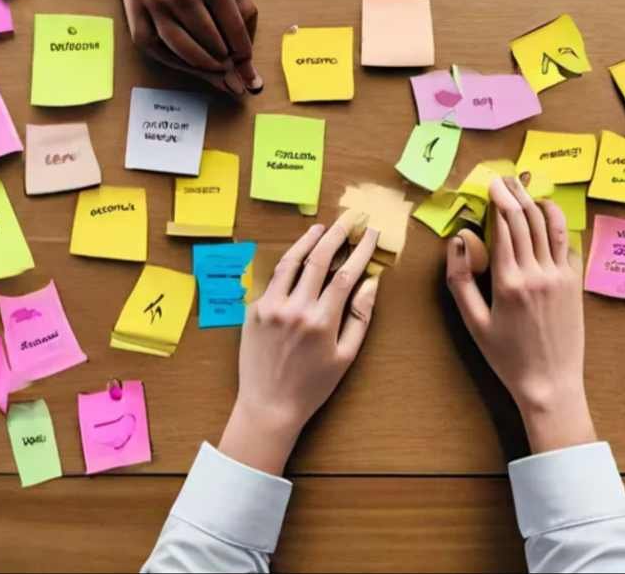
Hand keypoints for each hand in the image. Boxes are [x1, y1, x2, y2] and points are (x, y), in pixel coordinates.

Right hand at [116, 0, 260, 96]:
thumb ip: (243, 9)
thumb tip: (247, 53)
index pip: (235, 33)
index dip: (244, 54)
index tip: (245, 62)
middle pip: (212, 45)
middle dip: (226, 63)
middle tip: (231, 72)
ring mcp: (157, 3)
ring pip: (184, 51)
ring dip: (203, 67)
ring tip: (214, 69)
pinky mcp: (135, 9)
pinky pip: (154, 47)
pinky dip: (173, 61)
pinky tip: (187, 63)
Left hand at [218, 222, 380, 474]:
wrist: (269, 406)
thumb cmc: (313, 386)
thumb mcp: (346, 356)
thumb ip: (360, 317)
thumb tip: (370, 282)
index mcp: (322, 321)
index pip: (345, 274)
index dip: (361, 250)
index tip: (371, 233)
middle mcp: (295, 308)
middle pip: (318, 259)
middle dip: (336, 235)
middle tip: (349, 219)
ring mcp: (270, 307)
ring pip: (291, 262)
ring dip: (308, 241)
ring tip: (321, 228)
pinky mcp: (253, 311)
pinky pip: (273, 280)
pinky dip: (287, 264)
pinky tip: (297, 255)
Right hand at [445, 175, 595, 454]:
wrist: (550, 383)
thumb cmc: (506, 357)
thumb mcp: (473, 323)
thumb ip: (460, 280)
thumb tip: (458, 240)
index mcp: (508, 281)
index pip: (504, 226)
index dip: (497, 200)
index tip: (490, 183)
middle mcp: (537, 273)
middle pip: (526, 219)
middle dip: (514, 194)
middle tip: (504, 178)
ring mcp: (560, 276)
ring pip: (551, 226)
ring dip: (538, 202)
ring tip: (526, 189)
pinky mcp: (575, 284)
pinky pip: (567, 244)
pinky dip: (557, 225)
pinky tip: (548, 217)